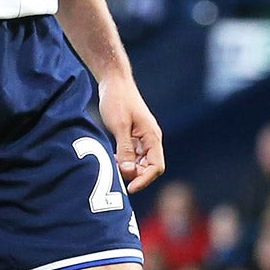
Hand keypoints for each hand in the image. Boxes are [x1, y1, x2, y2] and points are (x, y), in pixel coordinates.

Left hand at [98, 73, 164, 192]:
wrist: (114, 82)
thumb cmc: (117, 100)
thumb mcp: (119, 126)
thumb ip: (125, 149)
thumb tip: (129, 171)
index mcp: (152, 137)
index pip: (156, 166)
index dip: (144, 180)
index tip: (129, 188)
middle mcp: (151, 139)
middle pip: (150, 167)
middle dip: (136, 175)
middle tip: (116, 175)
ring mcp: (143, 138)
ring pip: (141, 163)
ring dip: (130, 169)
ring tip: (113, 167)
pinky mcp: (134, 136)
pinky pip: (134, 155)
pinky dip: (126, 161)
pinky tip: (114, 159)